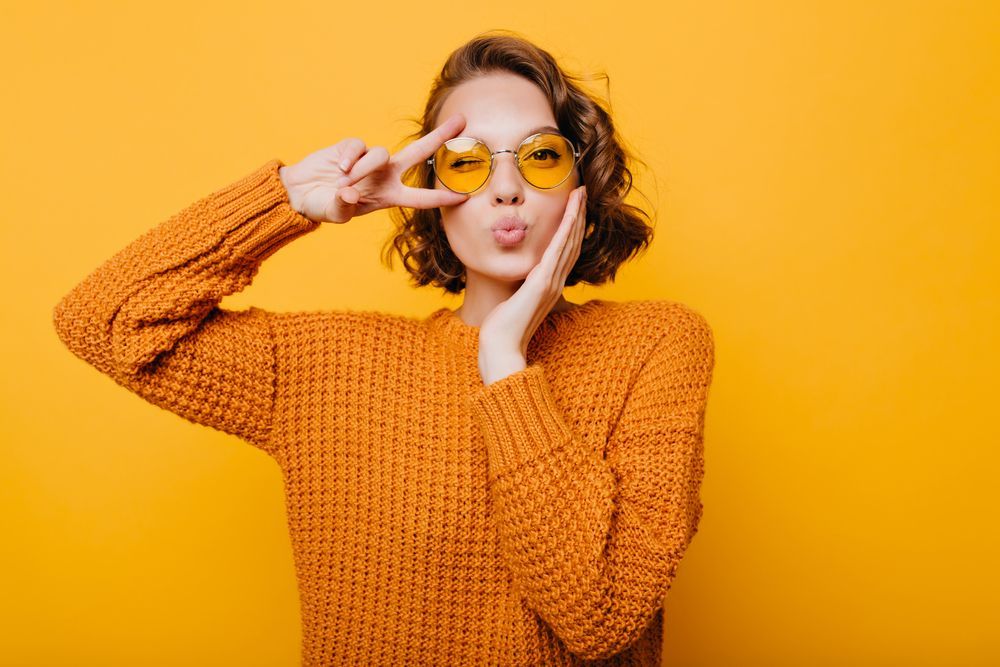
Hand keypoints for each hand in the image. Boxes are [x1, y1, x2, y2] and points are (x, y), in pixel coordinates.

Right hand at [278, 113, 471, 223]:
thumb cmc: (322, 206)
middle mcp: (385, 175)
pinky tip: (338, 169)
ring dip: (363, 168)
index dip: (441, 198)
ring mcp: (370, 160)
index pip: (421, 198)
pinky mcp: (352, 147)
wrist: (299, 192)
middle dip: (440, 136)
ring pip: (380, 153)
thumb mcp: (334, 213)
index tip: (464, 197)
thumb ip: (343, 205)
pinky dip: (348, 158)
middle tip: (463, 120)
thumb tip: (349, 194)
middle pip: (419, 152)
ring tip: (344, 180)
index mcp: (389, 196)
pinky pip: (357, 147)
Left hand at [477, 184, 587, 384]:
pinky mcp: (542, 283)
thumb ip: (522, 285)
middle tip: (582, 191)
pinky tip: (570, 215)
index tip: (574, 206)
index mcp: (550, 284)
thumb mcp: (514, 298)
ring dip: (576, 216)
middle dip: (578, 215)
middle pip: (573, 241)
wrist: (501, 346)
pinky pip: (557, 251)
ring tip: (580, 195)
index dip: (573, 226)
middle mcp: (556, 281)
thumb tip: (519, 275)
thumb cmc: (504, 326)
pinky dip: (566, 231)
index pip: (566, 250)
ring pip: (569, 242)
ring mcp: (551, 282)